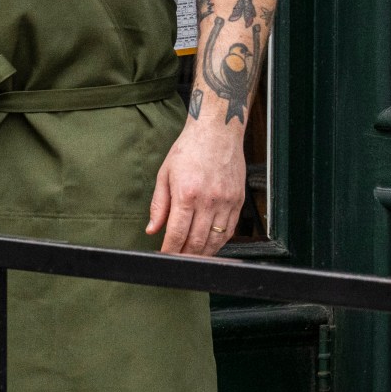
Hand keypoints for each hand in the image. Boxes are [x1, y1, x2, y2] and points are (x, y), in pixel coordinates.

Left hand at [147, 121, 245, 255]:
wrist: (217, 131)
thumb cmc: (189, 149)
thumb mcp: (165, 174)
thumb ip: (159, 205)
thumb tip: (152, 229)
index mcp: (187, 193)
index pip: (177, 233)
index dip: (169, 250)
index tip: (164, 256)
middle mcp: (208, 200)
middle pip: (197, 242)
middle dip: (184, 256)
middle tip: (176, 260)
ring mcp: (226, 202)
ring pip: (215, 241)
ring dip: (203, 254)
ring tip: (192, 257)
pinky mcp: (238, 201)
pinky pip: (230, 230)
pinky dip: (219, 242)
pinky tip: (210, 245)